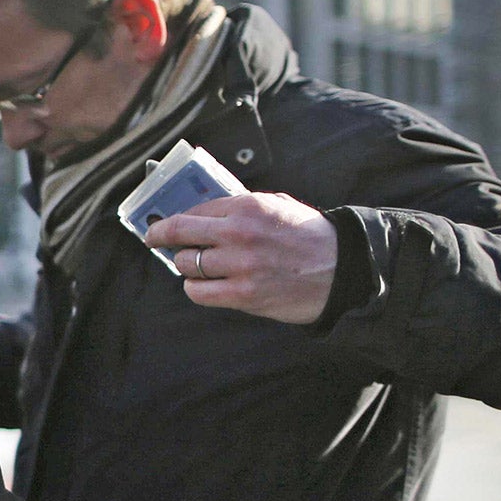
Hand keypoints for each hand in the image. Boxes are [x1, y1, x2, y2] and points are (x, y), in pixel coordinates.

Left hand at [144, 193, 337, 323]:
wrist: (343, 270)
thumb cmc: (308, 236)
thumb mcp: (276, 207)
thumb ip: (239, 207)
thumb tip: (199, 212)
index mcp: (247, 206)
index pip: (192, 210)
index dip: (173, 219)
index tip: (160, 224)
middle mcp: (240, 233)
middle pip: (179, 233)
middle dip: (162, 237)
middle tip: (156, 240)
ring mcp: (240, 265)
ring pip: (187, 264)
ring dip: (186, 266)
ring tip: (195, 265)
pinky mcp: (244, 294)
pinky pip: (198, 292)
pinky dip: (195, 288)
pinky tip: (203, 285)